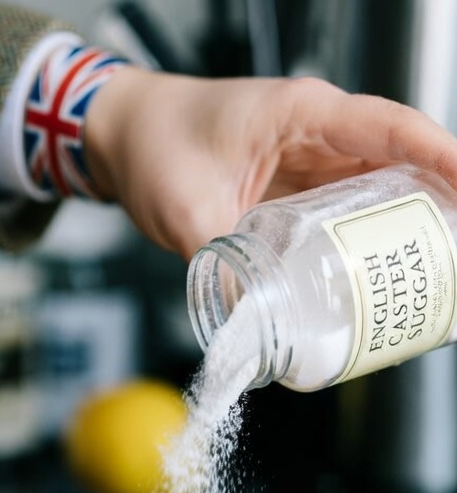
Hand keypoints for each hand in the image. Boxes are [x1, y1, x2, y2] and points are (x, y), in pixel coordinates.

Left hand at [84, 70, 456, 257]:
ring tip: (430, 266)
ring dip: (404, 225)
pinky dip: (362, 238)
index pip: (392, 130)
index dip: (442, 160)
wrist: (120, 136)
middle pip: (399, 162)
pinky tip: (374, 271)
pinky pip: (342, 212)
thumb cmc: (152, 144)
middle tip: (452, 253)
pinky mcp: (293, 190)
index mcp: (301, 114)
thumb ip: (220, 264)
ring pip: (375, 190)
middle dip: (436, 203)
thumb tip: (248, 325)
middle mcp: (315, 133)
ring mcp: (307, 161)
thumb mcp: (184, 208)